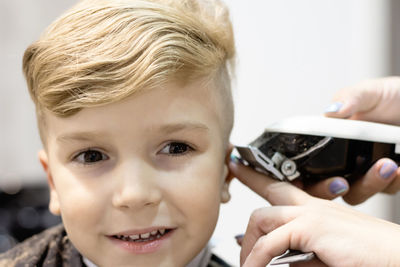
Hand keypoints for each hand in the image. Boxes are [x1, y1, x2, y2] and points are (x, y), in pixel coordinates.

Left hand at [230, 158, 399, 266]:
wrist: (399, 257)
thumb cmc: (369, 256)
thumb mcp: (326, 254)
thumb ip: (302, 254)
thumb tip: (279, 260)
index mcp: (317, 209)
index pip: (282, 187)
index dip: (257, 175)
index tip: (239, 164)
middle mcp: (312, 206)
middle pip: (269, 193)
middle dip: (248, 186)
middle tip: (234, 184)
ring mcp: (311, 214)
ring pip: (262, 217)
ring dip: (249, 242)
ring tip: (247, 262)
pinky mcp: (312, 228)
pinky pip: (270, 243)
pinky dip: (257, 259)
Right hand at [304, 77, 399, 203]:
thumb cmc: (391, 96)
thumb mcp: (369, 93)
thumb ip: (350, 99)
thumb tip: (331, 111)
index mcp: (328, 141)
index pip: (304, 165)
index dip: (297, 178)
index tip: (300, 181)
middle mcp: (342, 160)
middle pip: (323, 188)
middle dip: (328, 190)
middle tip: (340, 183)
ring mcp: (364, 172)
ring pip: (355, 194)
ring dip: (368, 185)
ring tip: (387, 166)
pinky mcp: (388, 179)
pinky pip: (386, 190)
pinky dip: (393, 182)